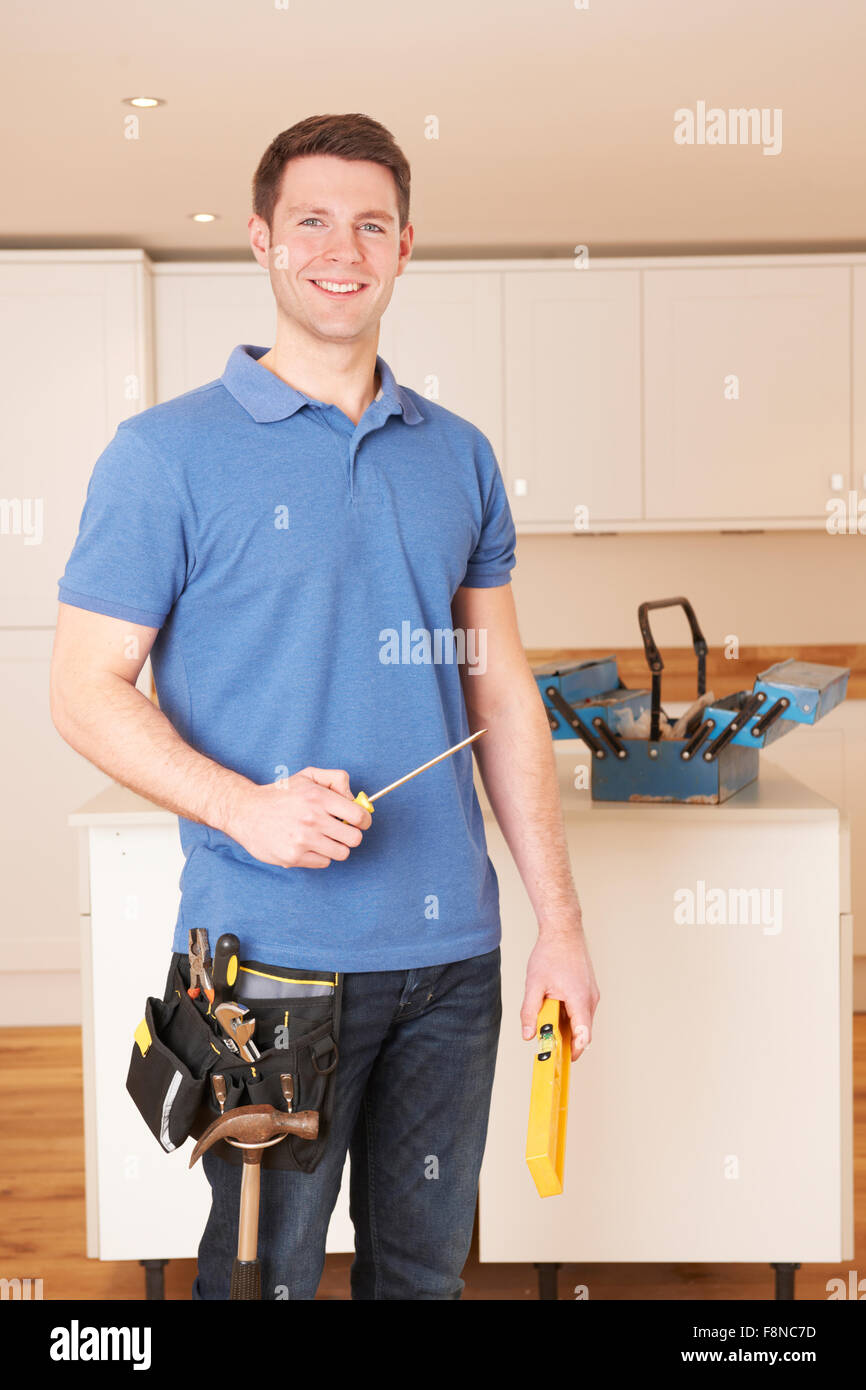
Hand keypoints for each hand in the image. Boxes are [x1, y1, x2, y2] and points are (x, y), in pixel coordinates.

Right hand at [226, 766, 371, 867]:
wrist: (245, 812)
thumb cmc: (280, 794)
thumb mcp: (308, 776)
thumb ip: (336, 779)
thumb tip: (355, 799)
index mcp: (318, 798)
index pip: (359, 816)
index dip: (364, 820)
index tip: (360, 821)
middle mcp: (312, 819)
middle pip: (354, 838)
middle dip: (351, 834)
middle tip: (340, 830)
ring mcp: (302, 840)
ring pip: (341, 853)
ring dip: (336, 846)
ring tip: (323, 837)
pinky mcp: (293, 857)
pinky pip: (324, 862)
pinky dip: (320, 856)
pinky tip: (307, 845)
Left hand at [520, 922, 599, 1061]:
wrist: (563, 931)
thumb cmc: (551, 953)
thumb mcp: (534, 984)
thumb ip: (530, 1012)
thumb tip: (528, 1034)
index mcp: (579, 999)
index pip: (583, 1035)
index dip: (574, 1051)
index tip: (562, 1060)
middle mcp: (590, 999)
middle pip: (582, 1031)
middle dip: (567, 1040)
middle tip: (549, 1044)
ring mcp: (591, 994)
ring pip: (582, 1020)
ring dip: (567, 1026)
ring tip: (547, 1020)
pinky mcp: (588, 989)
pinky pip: (581, 1010)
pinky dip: (570, 1015)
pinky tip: (554, 1008)